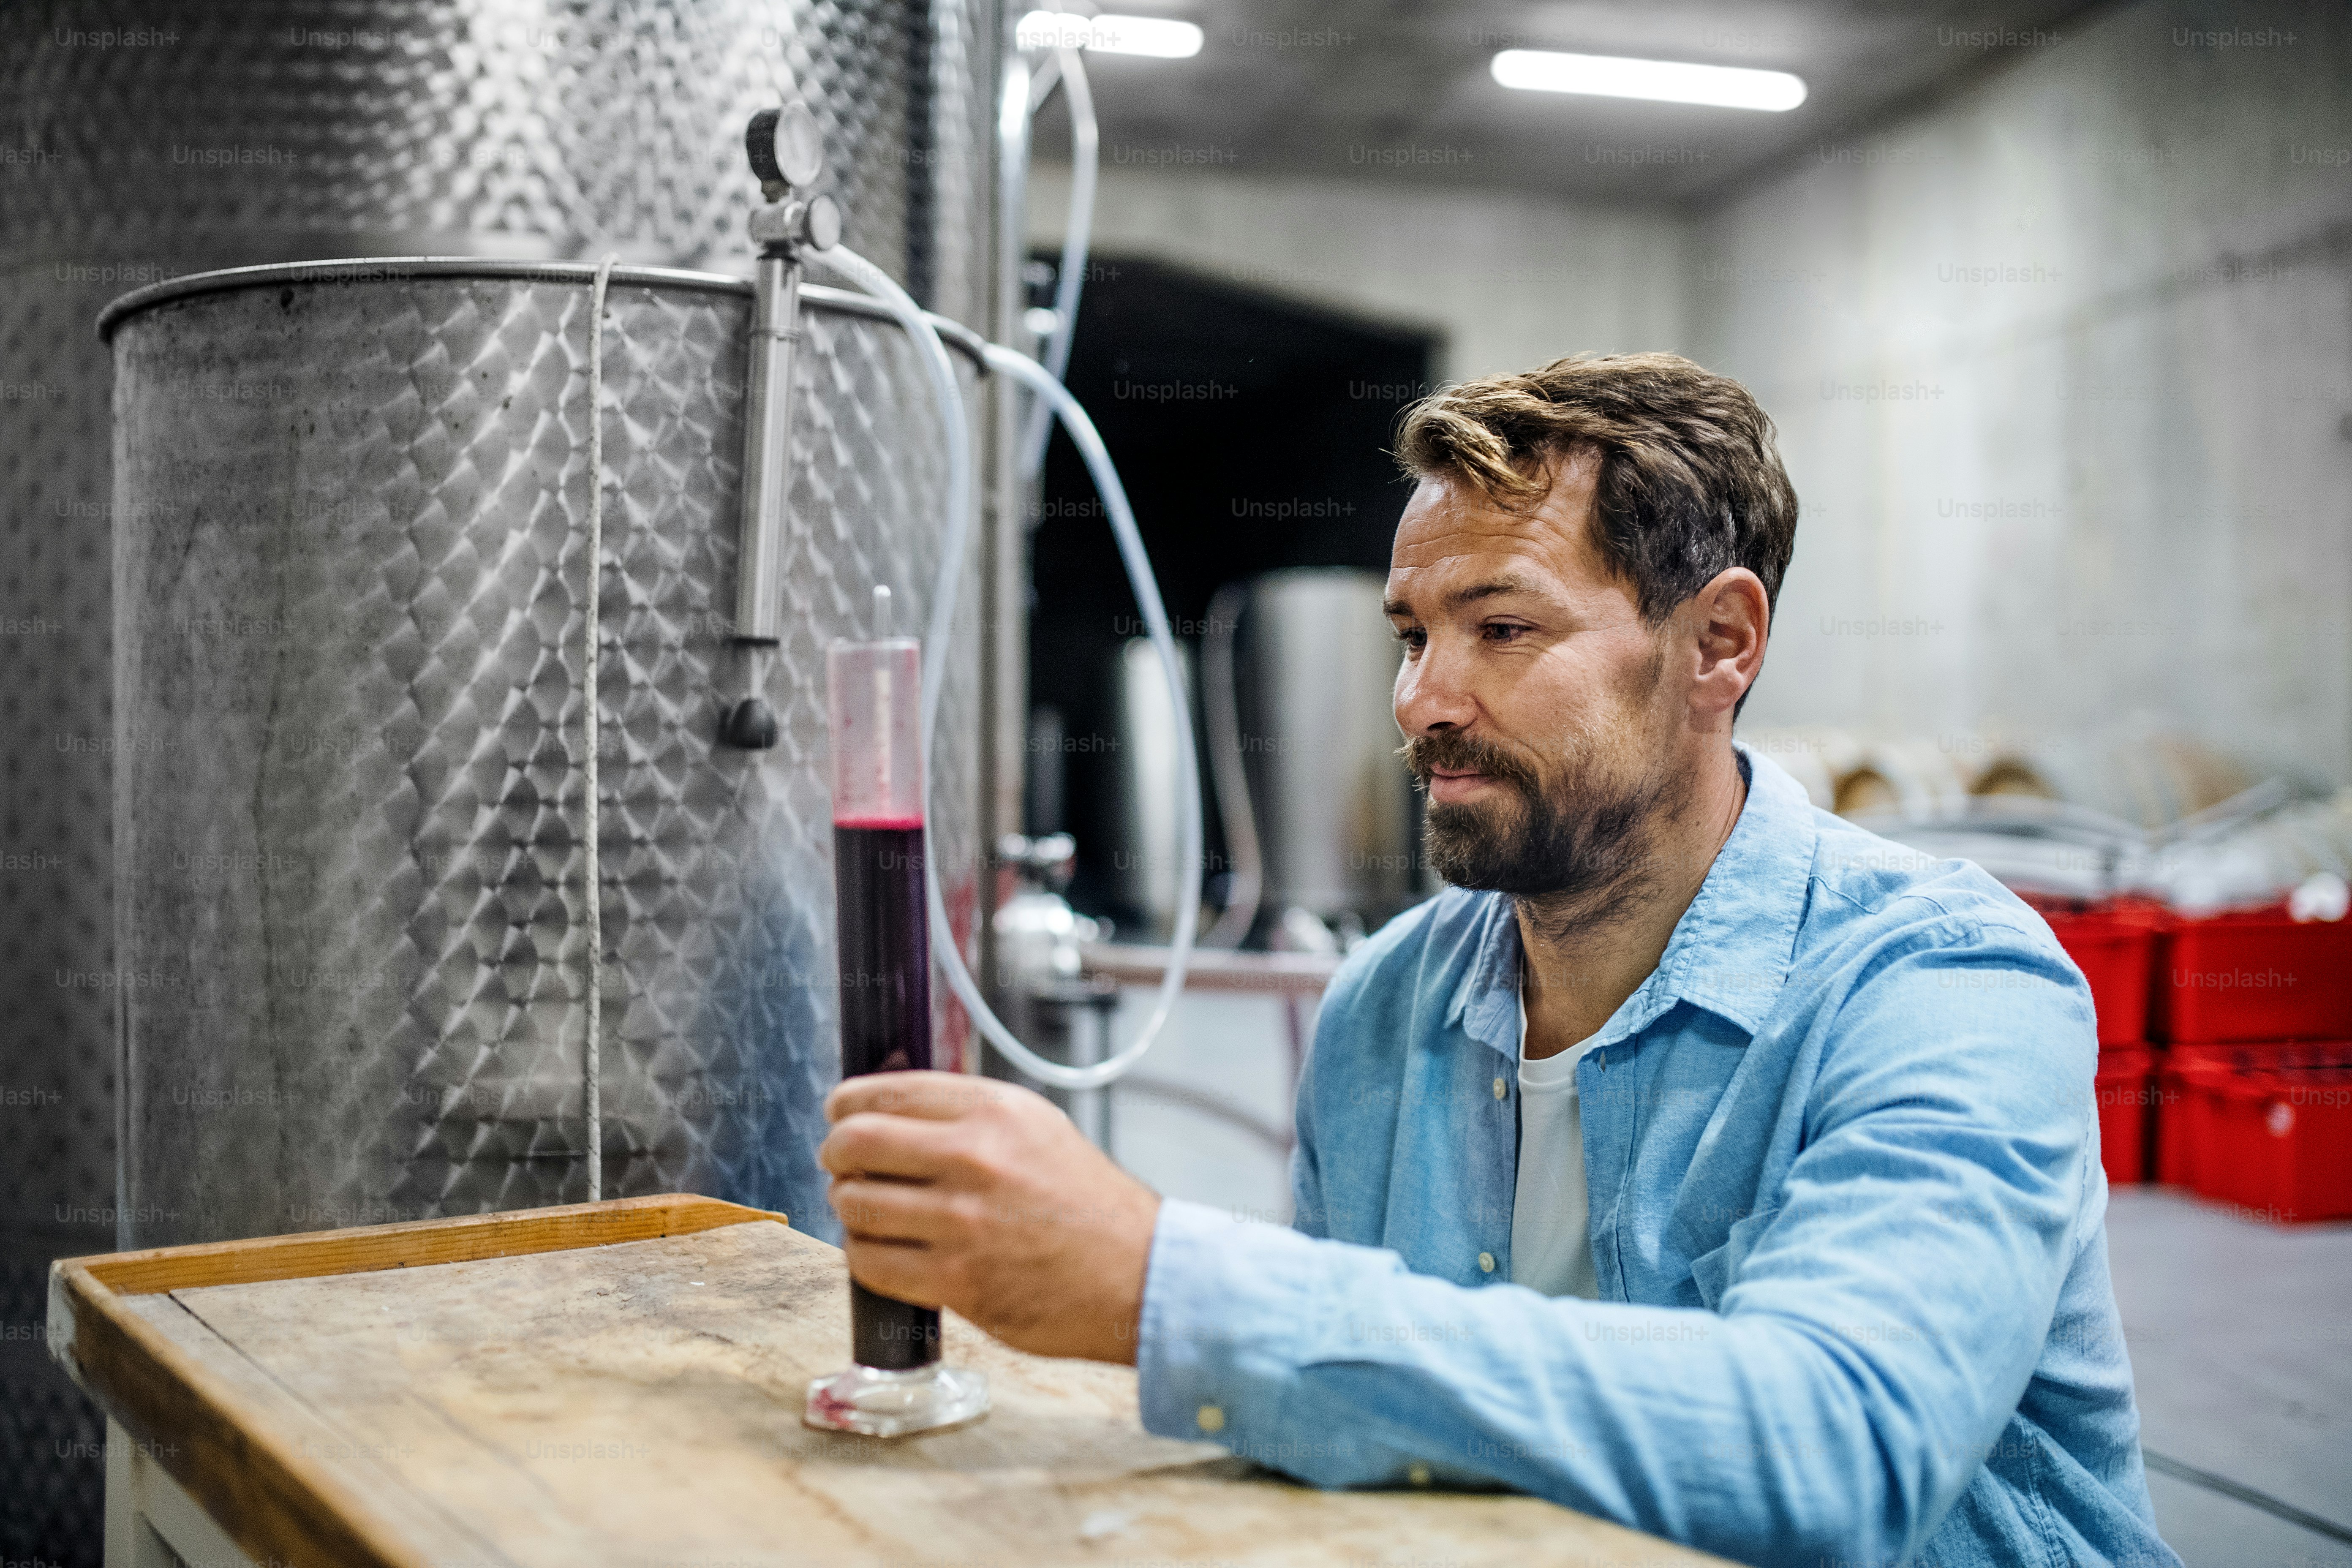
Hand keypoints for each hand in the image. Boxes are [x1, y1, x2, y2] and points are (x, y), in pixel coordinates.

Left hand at [818, 1070, 1161, 1363]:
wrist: (1137, 1273)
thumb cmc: (1084, 1201)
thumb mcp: (1034, 1126)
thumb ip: (964, 1113)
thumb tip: (884, 1105)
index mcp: (994, 1111)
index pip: (883, 1093)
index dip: (846, 1105)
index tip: (840, 1116)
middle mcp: (975, 1158)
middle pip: (855, 1143)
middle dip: (836, 1154)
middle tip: (842, 1166)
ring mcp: (963, 1223)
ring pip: (855, 1204)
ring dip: (850, 1208)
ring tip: (869, 1211)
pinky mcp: (958, 1281)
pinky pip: (870, 1262)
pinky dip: (866, 1255)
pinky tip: (887, 1251)